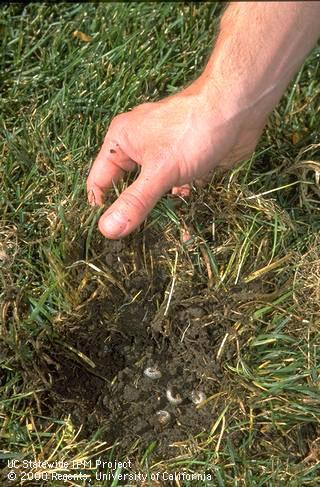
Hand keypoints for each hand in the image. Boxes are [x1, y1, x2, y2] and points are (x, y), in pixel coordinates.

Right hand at [86, 84, 264, 238]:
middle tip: (134, 241)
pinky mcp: (187, 163)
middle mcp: (138, 148)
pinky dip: (179, 202)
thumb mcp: (160, 171)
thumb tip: (107, 230)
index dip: (101, 208)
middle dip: (131, 212)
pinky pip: (176, 187)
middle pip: (126, 187)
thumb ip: (135, 201)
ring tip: (160, 234)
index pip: (99, 181)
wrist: (239, 107)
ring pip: (152, 190)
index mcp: (121, 142)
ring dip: (157, 210)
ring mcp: (164, 155)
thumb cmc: (193, 132)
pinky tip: (186, 219)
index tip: (109, 236)